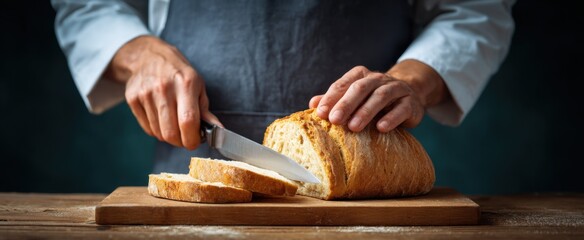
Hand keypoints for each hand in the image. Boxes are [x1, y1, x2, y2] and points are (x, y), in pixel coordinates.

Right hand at [104, 35, 220, 149]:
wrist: (149, 57)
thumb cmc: (178, 73)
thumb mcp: (198, 86)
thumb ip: (205, 110)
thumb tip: (218, 129)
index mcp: (186, 83)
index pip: (188, 121)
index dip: (192, 139)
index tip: (195, 142)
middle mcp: (164, 88)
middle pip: (170, 132)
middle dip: (180, 142)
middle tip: (185, 138)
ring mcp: (146, 94)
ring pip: (158, 133)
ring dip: (168, 136)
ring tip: (173, 124)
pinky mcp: (132, 99)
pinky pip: (147, 128)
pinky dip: (156, 130)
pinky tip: (161, 118)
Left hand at [309, 60, 447, 132]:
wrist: (409, 97)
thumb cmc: (373, 100)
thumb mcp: (354, 98)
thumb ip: (335, 100)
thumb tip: (313, 104)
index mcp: (361, 75)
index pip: (343, 85)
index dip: (331, 98)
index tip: (320, 113)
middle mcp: (378, 79)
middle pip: (361, 88)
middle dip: (346, 104)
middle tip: (334, 120)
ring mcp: (396, 89)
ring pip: (380, 96)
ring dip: (366, 112)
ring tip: (354, 127)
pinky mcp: (411, 103)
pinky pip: (401, 109)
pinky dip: (391, 118)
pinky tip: (381, 128)